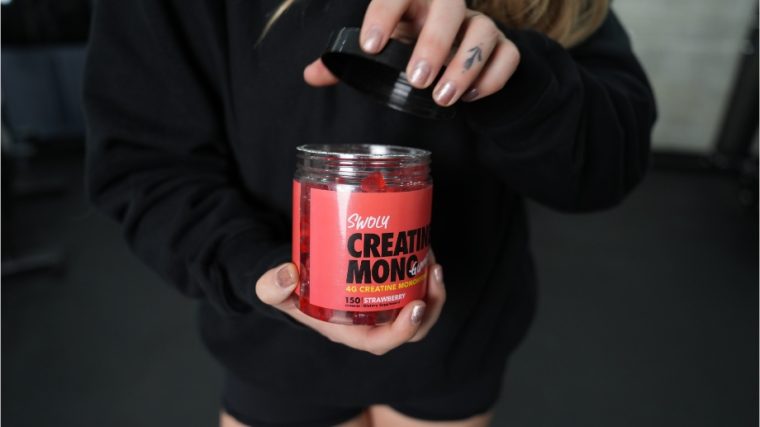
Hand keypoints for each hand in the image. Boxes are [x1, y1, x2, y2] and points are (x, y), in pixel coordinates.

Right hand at [255, 253, 445, 355]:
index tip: (417, 307)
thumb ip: (272, 287)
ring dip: (434, 287)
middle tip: (433, 270)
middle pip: (414, 328)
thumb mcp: (273, 289)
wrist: (297, 275)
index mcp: (351, 331)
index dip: (404, 330)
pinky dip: (425, 273)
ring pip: (422, 308)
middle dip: (432, 304)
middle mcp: (373, 323)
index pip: (383, 341)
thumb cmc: (290, 289)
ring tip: (431, 257)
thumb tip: (288, 274)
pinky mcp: (390, 288)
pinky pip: (417, 289)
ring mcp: (385, 307)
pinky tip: (424, 247)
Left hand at [304, 0, 519, 105]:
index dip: (384, 13)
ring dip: (463, 67)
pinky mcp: (505, 49)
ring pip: (483, 34)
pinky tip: (470, 99)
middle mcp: (450, 9)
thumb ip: (347, 64)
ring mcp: (481, 27)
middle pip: (450, 6)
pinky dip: (491, 79)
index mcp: (416, 2)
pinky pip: (508, 58)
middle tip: (416, 80)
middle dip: (434, 43)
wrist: (464, 60)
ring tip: (442, 99)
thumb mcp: (384, 51)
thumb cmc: (416, 50)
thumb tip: (311, 74)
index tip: (371, 46)